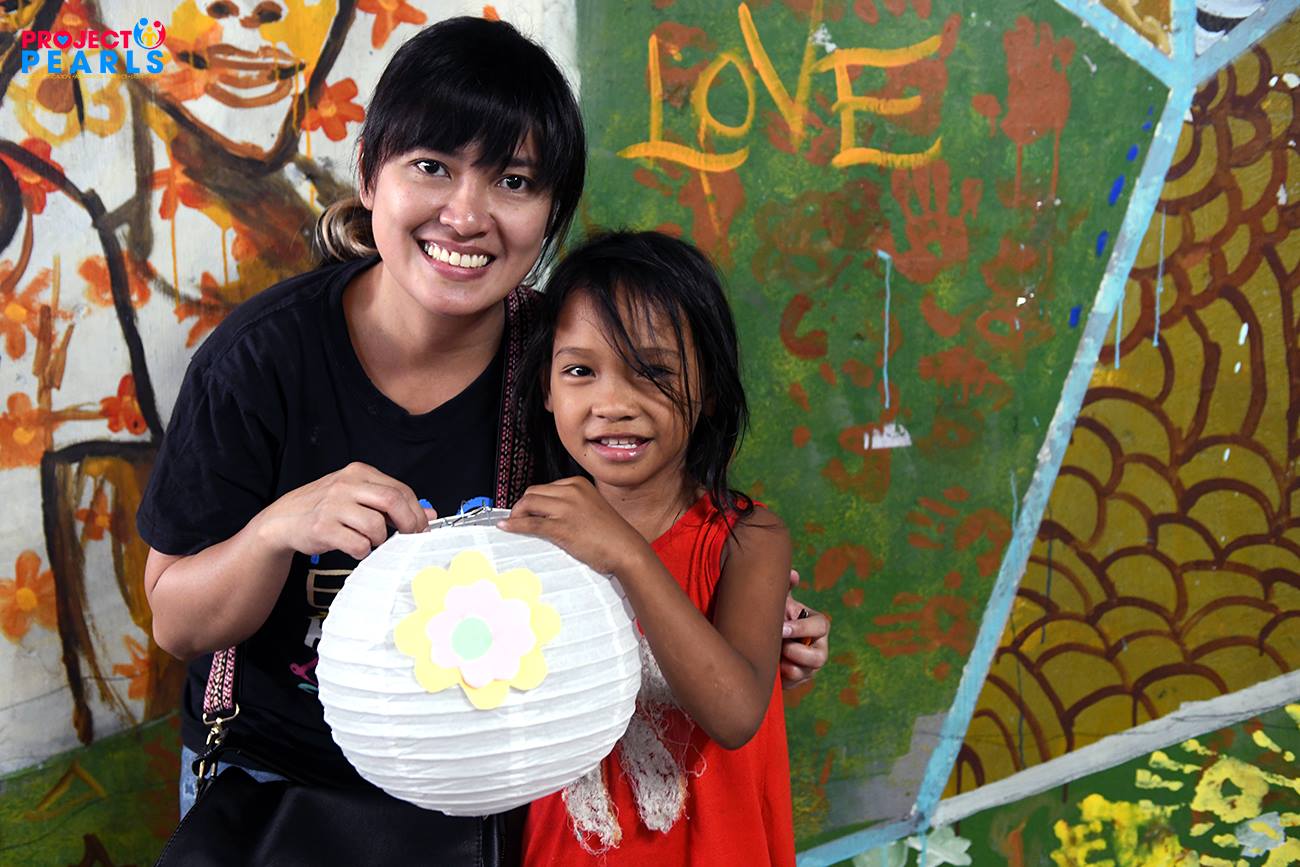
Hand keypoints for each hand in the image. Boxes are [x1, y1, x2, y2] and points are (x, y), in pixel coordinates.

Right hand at [251, 462, 434, 560]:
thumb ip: (391, 502)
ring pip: (376, 526)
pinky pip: (357, 544)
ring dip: (380, 540)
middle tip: (410, 538)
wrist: (283, 520)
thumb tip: (430, 514)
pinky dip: (362, 550)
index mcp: (358, 472)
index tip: (422, 528)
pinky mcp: (322, 527)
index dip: (417, 512)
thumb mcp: (358, 496)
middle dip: (409, 524)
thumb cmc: (326, 508)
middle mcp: (346, 484)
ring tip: (370, 540)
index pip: (400, 490)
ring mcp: (333, 505)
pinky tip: (355, 547)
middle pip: (393, 502)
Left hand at [497, 477, 648, 575]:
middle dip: (522, 505)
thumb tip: (546, 511)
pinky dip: (514, 524)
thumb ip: (571, 504)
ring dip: (517, 514)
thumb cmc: (612, 534)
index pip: (545, 486)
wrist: (626, 550)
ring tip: (514, 524)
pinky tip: (506, 526)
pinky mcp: (561, 527)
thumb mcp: (591, 507)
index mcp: (578, 484)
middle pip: (533, 492)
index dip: (533, 500)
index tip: (528, 510)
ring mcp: (566, 509)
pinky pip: (530, 523)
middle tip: (519, 518)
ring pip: (528, 503)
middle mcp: (571, 492)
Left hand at [780, 569, 828, 688]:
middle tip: (780, 648)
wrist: (765, 638)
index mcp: (817, 625)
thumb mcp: (780, 601)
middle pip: (820, 656)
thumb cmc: (776, 616)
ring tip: (776, 659)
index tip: (782, 629)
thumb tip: (793, 574)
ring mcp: (810, 666)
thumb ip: (786, 587)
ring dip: (792, 667)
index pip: (821, 626)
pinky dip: (783, 678)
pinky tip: (773, 669)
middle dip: (798, 653)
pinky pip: (796, 683)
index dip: (802, 628)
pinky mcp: (799, 679)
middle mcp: (818, 646)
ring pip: (809, 672)